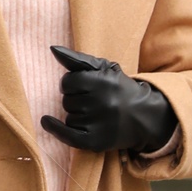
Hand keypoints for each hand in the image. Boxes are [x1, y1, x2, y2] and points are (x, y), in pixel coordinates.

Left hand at [40, 44, 178, 155]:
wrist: (145, 117)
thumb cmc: (120, 89)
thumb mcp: (105, 69)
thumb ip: (78, 59)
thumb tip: (53, 49)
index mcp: (104, 82)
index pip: (68, 82)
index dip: (71, 84)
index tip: (79, 87)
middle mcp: (103, 103)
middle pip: (67, 100)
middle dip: (74, 99)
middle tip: (91, 101)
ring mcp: (100, 124)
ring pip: (69, 117)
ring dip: (76, 115)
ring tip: (94, 114)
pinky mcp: (96, 141)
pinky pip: (67, 135)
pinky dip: (55, 129)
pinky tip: (46, 121)